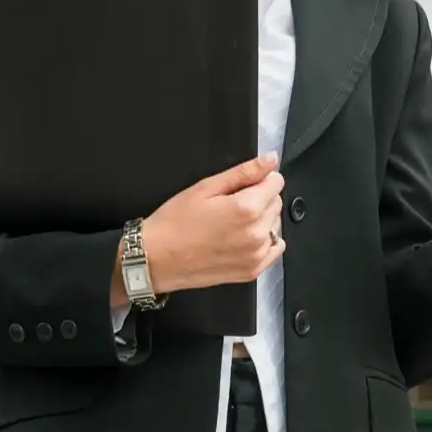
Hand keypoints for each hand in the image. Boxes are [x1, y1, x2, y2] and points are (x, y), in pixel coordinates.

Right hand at [137, 153, 285, 292]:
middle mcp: (256, 233)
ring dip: (262, 220)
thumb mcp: (205, 188)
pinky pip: (275, 248)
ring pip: (275, 225)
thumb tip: (270, 160)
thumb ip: (243, 173)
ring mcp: (256, 255)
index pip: (276, 183)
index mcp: (247, 209)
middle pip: (276, 203)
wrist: (155, 259)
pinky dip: (264, 241)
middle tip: (230, 204)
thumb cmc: (174, 222)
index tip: (243, 185)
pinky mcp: (252, 271)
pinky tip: (242, 239)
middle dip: (260, 198)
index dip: (260, 179)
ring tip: (231, 223)